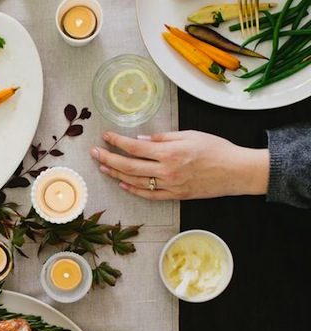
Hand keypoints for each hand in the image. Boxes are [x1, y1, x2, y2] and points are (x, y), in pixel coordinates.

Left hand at [92, 129, 268, 199]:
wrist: (236, 171)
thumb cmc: (216, 149)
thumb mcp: (189, 134)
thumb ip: (163, 137)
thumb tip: (141, 139)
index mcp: (169, 152)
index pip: (134, 147)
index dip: (117, 142)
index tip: (105, 137)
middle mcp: (166, 171)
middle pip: (129, 166)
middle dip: (109, 158)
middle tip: (95, 153)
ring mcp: (170, 185)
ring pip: (135, 181)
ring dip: (116, 174)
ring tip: (103, 167)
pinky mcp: (176, 195)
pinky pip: (149, 195)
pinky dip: (134, 189)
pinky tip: (123, 183)